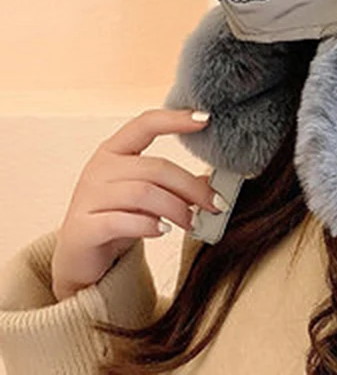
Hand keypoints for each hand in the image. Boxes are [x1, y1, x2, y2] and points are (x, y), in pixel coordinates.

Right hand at [51, 108, 222, 300]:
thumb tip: (212, 183)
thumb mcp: (149, 195)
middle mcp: (99, 167)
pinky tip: (163, 231)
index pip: (146, 123)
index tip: (206, 119)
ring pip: (142, 193)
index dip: (175, 119)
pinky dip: (147, 225)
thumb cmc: (120, 216)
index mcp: (115, 150)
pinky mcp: (83, 227)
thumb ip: (175, 185)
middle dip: (191, 187)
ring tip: (193, 222)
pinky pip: (120, 220)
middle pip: (156, 168)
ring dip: (176, 208)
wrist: (81, 256)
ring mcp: (88, 196)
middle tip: (216, 205)